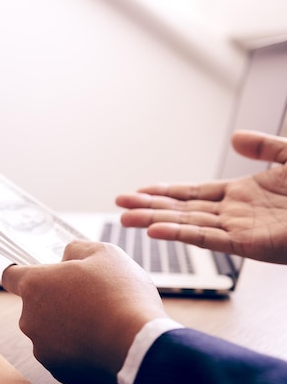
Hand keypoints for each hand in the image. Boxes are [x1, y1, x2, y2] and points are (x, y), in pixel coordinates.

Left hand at [2, 241, 166, 383]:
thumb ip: (76, 249)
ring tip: (98, 320)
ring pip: (49, 330)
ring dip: (66, 324)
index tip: (38, 273)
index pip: (10, 275)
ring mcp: (42, 347)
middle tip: (86, 295)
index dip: (23, 271)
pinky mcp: (58, 370)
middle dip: (55, 298)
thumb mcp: (104, 253)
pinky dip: (76, 347)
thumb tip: (67, 256)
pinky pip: (62, 353)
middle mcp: (30, 318)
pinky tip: (100, 340)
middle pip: (34, 303)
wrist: (142, 347)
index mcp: (34, 285)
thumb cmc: (122, 296)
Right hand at [116, 129, 286, 263]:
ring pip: (188, 224)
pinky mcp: (250, 245)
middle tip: (119, 203)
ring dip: (155, 220)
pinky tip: (155, 229)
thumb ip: (265, 147)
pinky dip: (180, 234)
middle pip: (183, 208)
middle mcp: (236, 214)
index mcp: (243, 195)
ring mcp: (241, 230)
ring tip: (125, 217)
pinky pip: (208, 239)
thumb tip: (234, 137)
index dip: (167, 190)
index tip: (141, 189)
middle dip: (149, 205)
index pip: (195, 193)